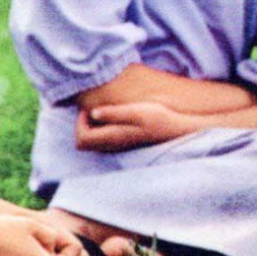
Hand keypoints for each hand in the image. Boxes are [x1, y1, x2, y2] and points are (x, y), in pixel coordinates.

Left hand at [76, 101, 193, 151]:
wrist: (177, 129)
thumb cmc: (158, 118)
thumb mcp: (137, 111)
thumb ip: (114, 113)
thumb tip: (93, 112)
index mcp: (113, 138)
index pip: (81, 140)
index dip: (79, 124)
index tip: (90, 109)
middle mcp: (113, 146)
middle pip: (84, 143)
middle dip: (83, 125)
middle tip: (94, 110)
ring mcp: (119, 146)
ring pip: (94, 141)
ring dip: (93, 126)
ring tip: (104, 111)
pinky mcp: (125, 142)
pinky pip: (104, 139)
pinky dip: (102, 128)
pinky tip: (114, 116)